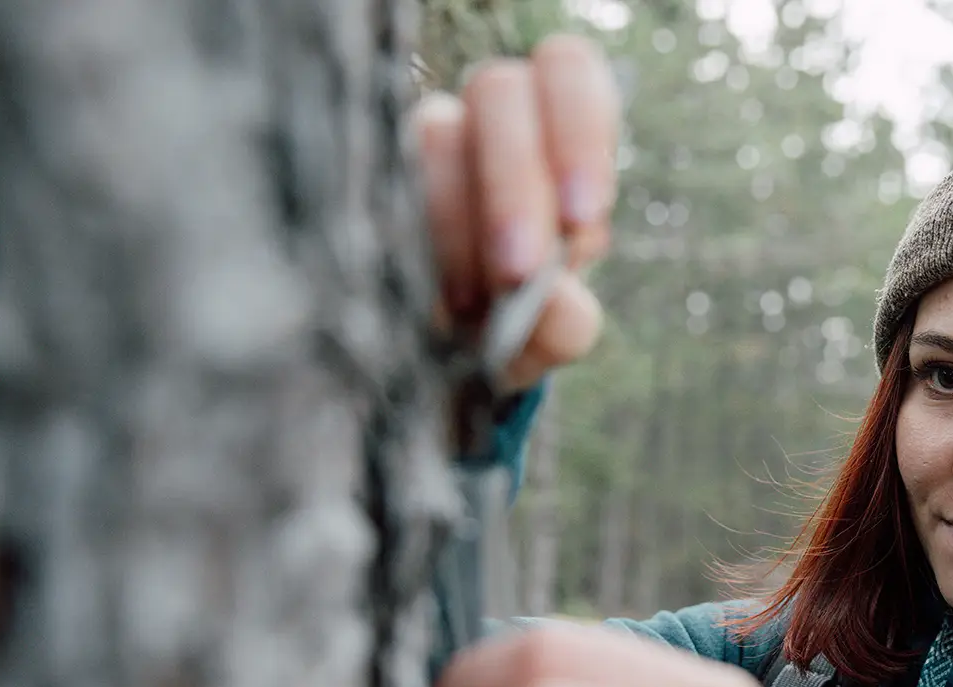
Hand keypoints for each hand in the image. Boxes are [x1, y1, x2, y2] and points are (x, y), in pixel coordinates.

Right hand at [411, 35, 618, 392]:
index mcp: (558, 132)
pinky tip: (421, 294)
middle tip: (518, 270)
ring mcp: (423, 142)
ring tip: (466, 303)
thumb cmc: (523, 320)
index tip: (578, 220)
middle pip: (497, 89)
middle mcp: (489, 120)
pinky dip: (406, 236)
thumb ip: (567, 323)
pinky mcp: (374, 178)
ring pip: (433, 128)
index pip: (567, 69)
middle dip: (514, 181)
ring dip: (455, 215)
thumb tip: (552, 300)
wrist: (460, 351)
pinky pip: (376, 175)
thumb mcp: (556, 330)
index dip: (578, 132)